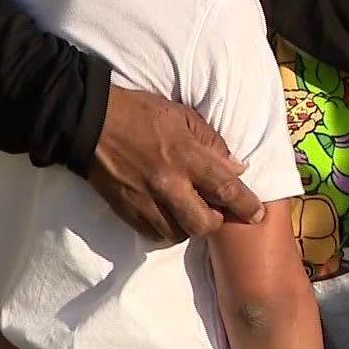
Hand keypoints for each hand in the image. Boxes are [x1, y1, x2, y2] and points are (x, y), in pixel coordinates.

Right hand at [86, 86, 264, 242]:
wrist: (91, 123)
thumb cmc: (141, 114)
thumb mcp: (183, 116)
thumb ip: (212, 143)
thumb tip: (236, 168)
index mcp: (186, 156)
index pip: (226, 189)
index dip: (246, 205)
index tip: (257, 213)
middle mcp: (168, 184)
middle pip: (204, 224)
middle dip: (215, 221)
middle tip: (214, 210)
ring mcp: (146, 201)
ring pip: (179, 234)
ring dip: (189, 226)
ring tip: (188, 210)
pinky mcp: (127, 211)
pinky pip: (154, 234)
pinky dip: (165, 229)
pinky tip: (166, 214)